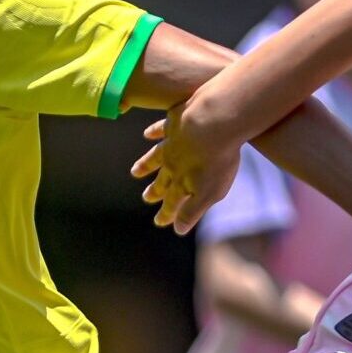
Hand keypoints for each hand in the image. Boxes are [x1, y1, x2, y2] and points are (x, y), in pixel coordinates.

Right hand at [131, 94, 243, 234]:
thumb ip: (192, 211)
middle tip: (146, 198)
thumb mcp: (209, 192)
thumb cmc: (216, 160)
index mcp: (181, 182)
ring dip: (146, 165)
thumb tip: (178, 230)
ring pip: (155, 157)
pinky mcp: (175, 122)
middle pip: (162, 180)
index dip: (166, 214)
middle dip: (155, 191)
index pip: (172, 203)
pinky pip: (161, 129)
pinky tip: (147, 134)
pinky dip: (153, 132)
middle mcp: (171, 164)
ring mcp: (171, 143)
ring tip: (135, 171)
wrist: (213, 122)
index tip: (160, 222)